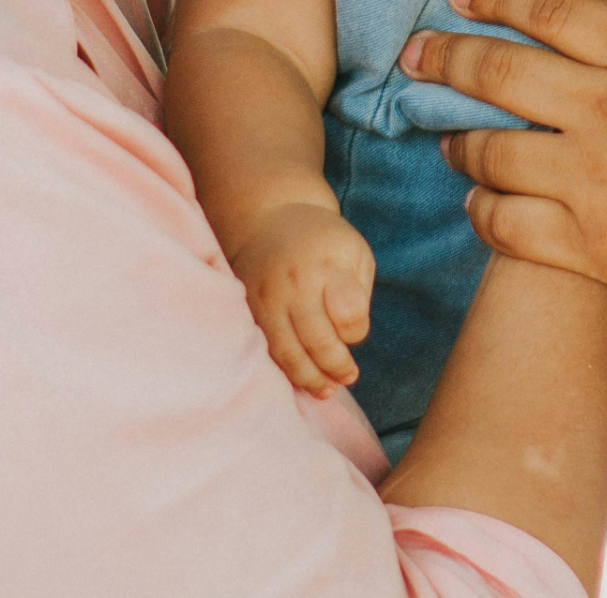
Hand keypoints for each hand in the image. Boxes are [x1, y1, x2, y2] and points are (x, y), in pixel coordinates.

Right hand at [228, 201, 374, 396]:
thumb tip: (350, 341)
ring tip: (326, 390)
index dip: (357, 332)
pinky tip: (299, 376)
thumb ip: (359, 293)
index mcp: (329, 265)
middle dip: (336, 366)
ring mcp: (267, 298)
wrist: (270, 217)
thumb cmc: (325, 242)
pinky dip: (283, 369)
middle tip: (348, 377)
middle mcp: (295, 283)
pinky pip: (265, 348)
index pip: (349, 315)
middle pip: (318, 340)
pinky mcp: (248, 309)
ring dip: (309, 378)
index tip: (356, 331)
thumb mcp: (355, 253)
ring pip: (287, 352)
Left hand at [407, 0, 606, 328]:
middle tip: (416, 54)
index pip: (551, 8)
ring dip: (460, 141)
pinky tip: (480, 205)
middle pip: (500, 73)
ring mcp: (599, 183)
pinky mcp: (598, 249)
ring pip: (494, 152)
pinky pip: (510, 225)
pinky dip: (485, 212)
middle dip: (446, 59)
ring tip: (446, 137)